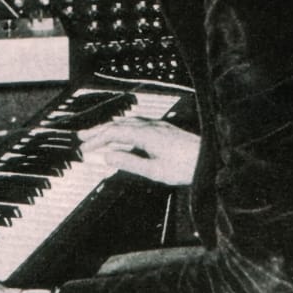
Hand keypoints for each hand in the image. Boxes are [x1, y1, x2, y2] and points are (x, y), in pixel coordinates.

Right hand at [79, 116, 200, 185]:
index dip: (97, 140)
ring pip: (128, 122)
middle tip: (82, 137)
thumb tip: (107, 157)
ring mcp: (158, 125)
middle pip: (118, 124)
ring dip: (111, 127)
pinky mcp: (164, 129)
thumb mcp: (154, 170)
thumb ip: (129, 163)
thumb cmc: (186, 167)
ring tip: (98, 134)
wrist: (211, 158)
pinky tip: (124, 134)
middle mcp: (151, 126)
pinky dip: (124, 127)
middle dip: (98, 131)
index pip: (114, 133)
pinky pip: (138, 123)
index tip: (84, 149)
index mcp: (146, 134)